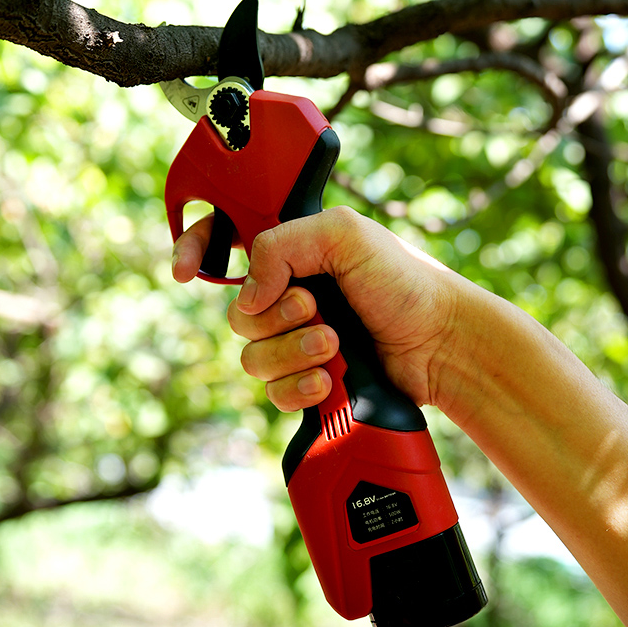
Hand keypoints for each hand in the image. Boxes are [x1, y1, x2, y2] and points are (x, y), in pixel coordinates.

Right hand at [173, 207, 460, 413]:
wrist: (441, 344)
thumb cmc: (405, 282)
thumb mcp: (344, 235)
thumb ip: (281, 246)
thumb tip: (248, 292)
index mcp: (292, 250)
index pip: (222, 241)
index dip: (194, 251)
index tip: (185, 270)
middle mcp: (288, 294)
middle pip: (236, 313)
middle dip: (274, 316)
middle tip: (316, 308)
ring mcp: (296, 339)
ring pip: (251, 356)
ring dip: (291, 352)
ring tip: (334, 345)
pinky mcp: (307, 380)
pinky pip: (273, 391)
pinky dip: (298, 387)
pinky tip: (326, 381)